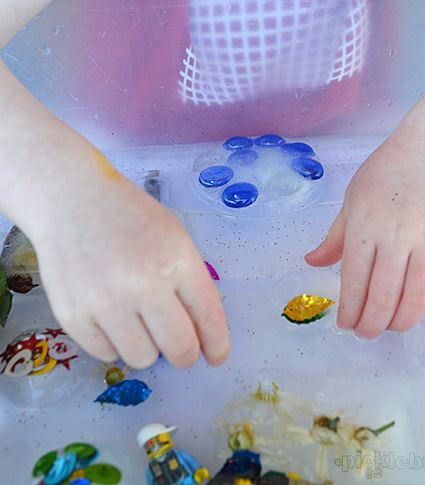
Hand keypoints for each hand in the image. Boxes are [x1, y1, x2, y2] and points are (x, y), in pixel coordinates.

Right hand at [30, 164, 229, 368]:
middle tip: (180, 348)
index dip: (216, 344)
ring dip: (147, 348)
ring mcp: (106, 302)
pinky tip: (111, 318)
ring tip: (139, 322)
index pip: (207, 317)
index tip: (216, 356)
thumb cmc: (127, 216)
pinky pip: (106, 354)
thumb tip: (201, 333)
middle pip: (179, 348)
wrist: (71, 200)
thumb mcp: (172, 236)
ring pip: (143, 359)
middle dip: (185, 354)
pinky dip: (113, 344)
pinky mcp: (73, 316)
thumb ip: (189, 281)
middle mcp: (143, 285)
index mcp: (176, 261)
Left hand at [305, 129, 424, 338]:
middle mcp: (397, 235)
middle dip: (372, 323)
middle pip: (385, 294)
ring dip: (401, 321)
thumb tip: (312, 262)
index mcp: (366, 224)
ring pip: (416, 297)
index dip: (349, 308)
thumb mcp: (352, 199)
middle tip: (364, 332)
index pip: (354, 278)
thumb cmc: (385, 172)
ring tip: (388, 327)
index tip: (344, 323)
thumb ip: (334, 237)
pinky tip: (413, 307)